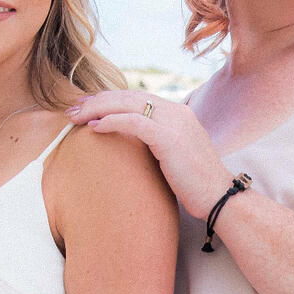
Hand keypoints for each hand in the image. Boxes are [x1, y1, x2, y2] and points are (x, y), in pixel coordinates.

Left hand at [66, 91, 229, 219]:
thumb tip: (134, 147)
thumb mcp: (176, 156)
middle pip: (129, 96)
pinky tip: (94, 127)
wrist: (219, 197)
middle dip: (98, 99)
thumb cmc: (197, 184)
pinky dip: (111, 122)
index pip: (138, 97)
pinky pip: (133, 122)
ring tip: (76, 116)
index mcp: (178, 113)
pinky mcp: (169, 138)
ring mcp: (174, 122)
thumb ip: (159, 143)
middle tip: (74, 107)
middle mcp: (176, 112)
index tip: (88, 106)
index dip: (110, 99)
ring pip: (128, 104)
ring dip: (98, 108)